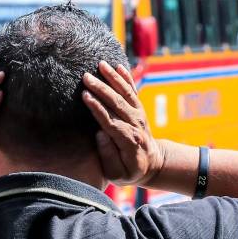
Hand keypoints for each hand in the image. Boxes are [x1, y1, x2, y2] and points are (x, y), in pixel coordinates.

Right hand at [82, 61, 164, 186]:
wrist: (152, 164)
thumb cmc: (129, 171)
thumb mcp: (117, 174)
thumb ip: (108, 156)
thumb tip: (100, 134)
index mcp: (128, 141)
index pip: (110, 121)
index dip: (97, 108)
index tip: (85, 95)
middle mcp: (135, 125)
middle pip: (117, 104)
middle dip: (101, 89)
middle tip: (86, 76)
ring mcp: (139, 115)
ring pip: (126, 93)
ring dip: (113, 78)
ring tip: (100, 64)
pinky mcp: (139, 110)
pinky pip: (133, 91)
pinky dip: (127, 78)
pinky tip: (118, 66)